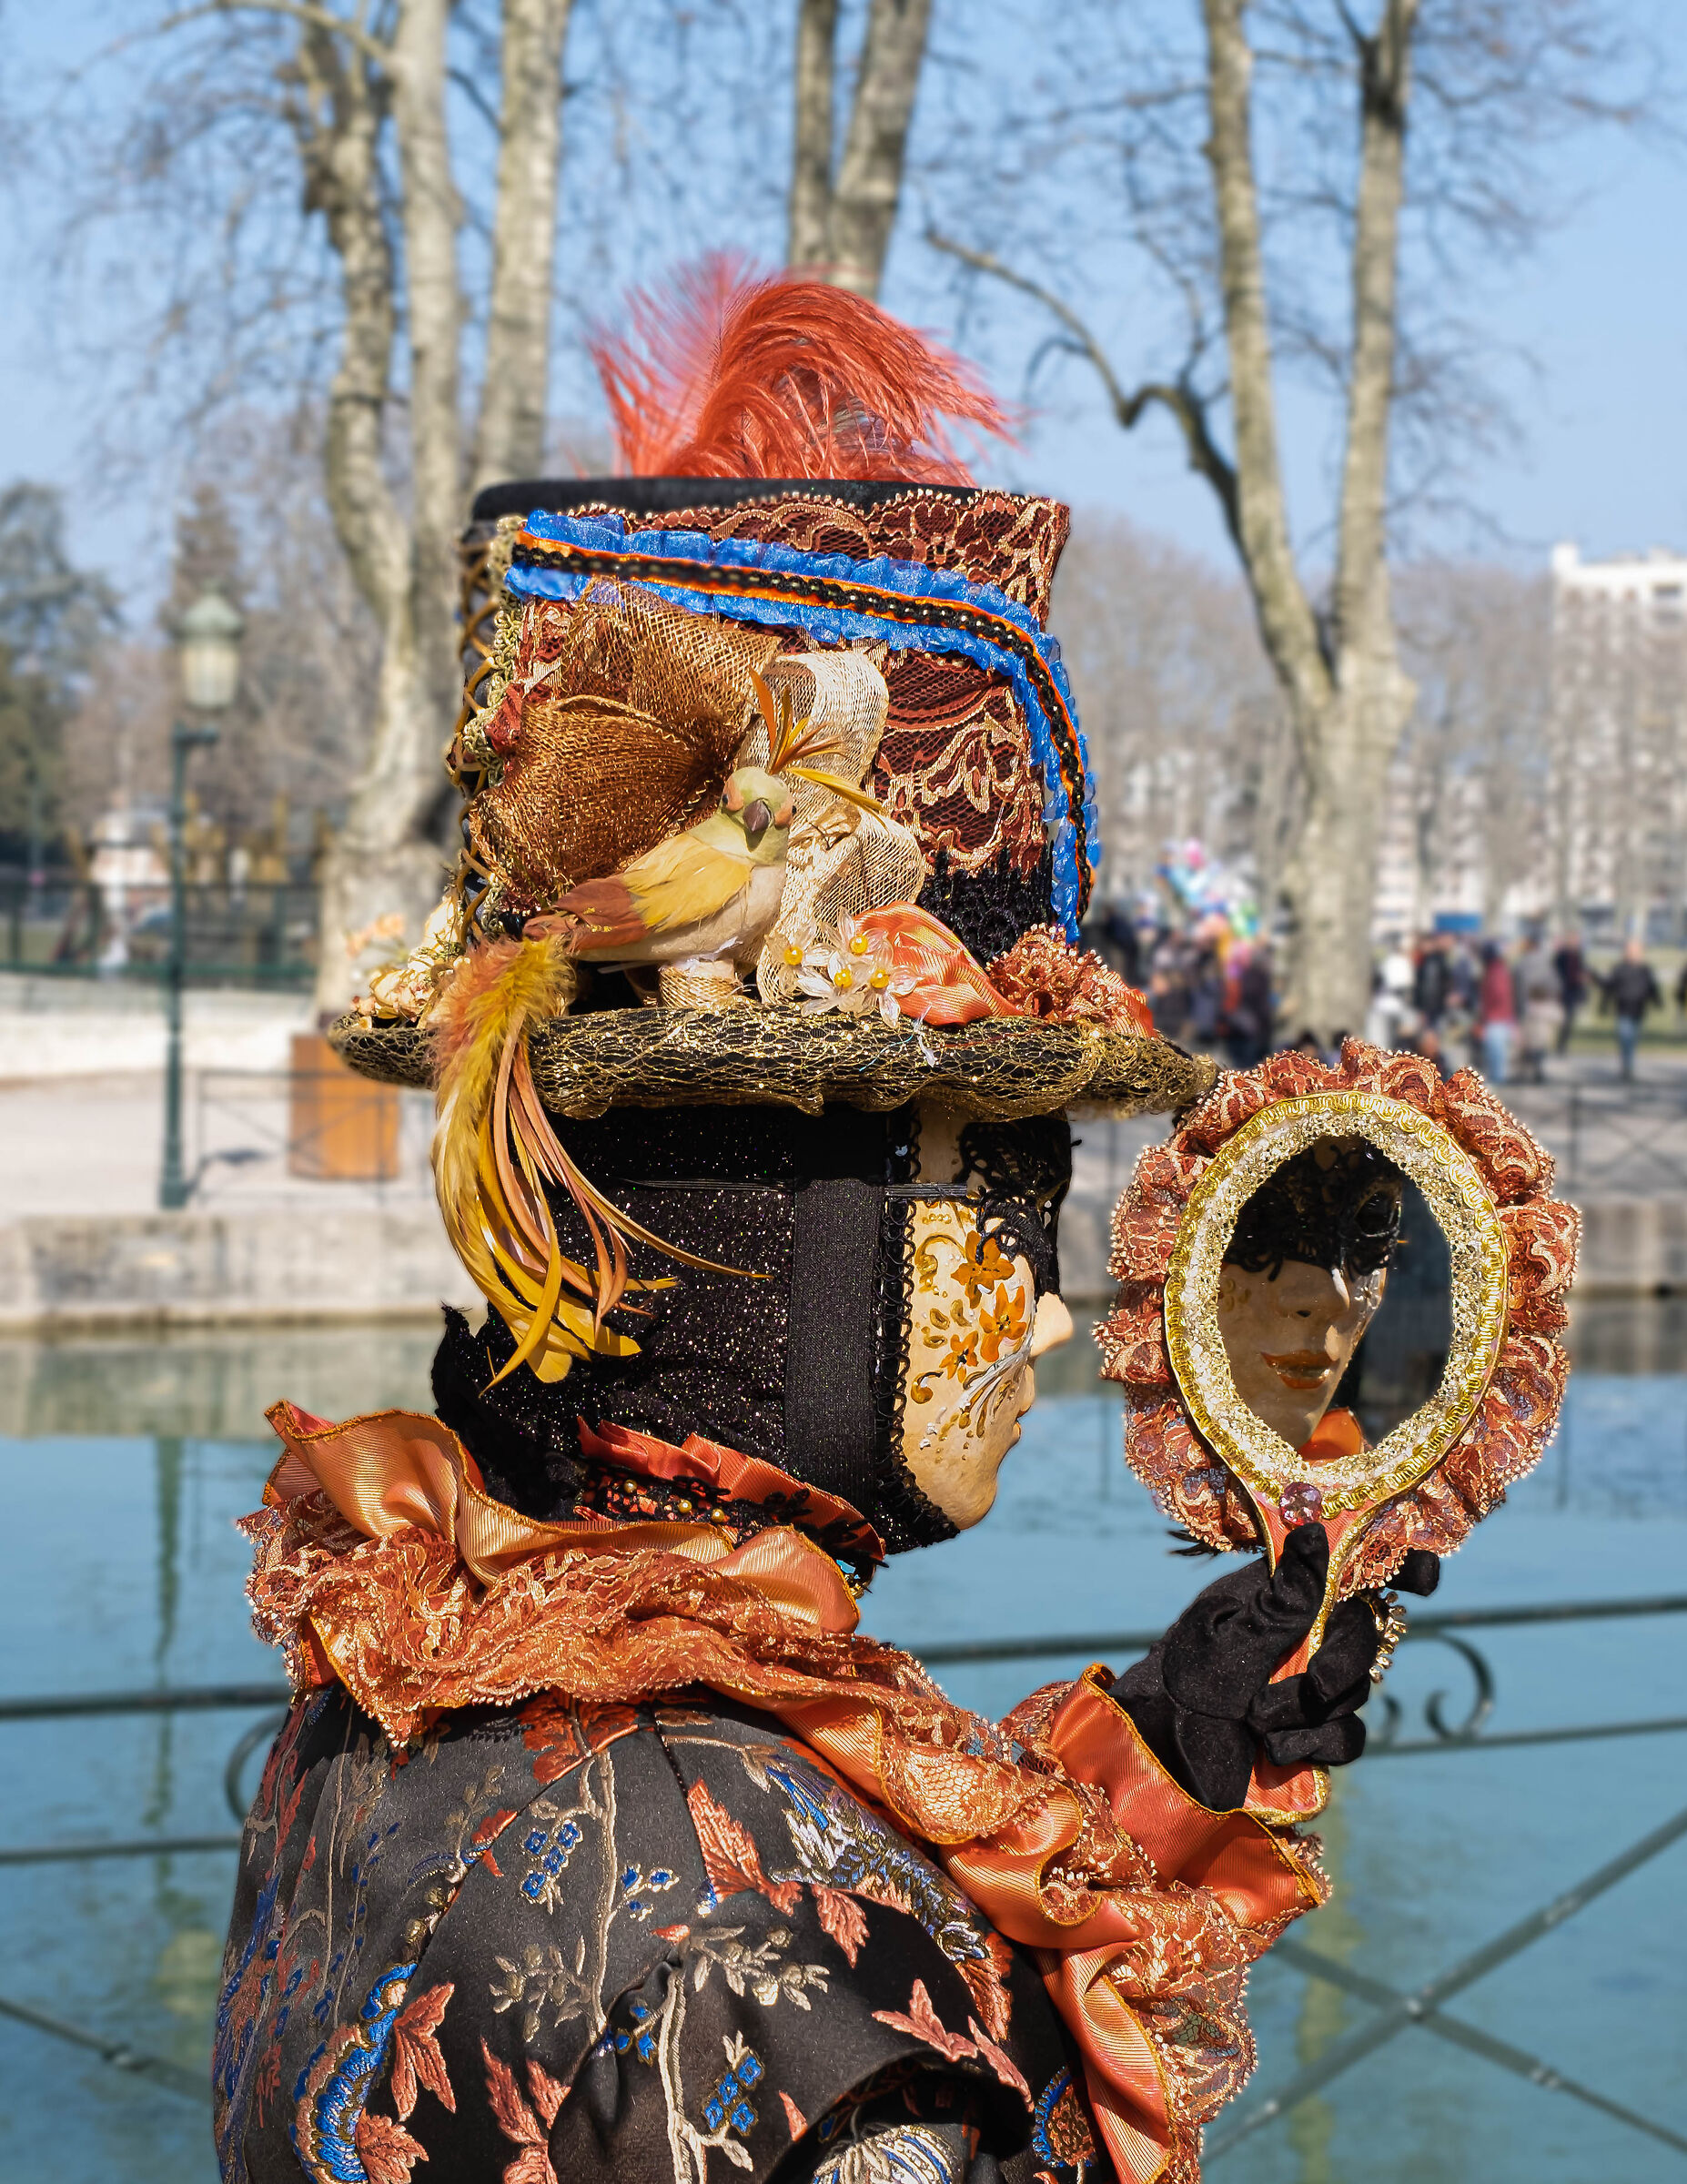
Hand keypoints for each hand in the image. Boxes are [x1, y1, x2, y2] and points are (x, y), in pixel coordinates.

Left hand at [1114, 1528, 1439, 1809]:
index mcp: (1277, 1595)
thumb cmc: (1181, 1685)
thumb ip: (1284, 1599)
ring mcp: (1307, 1684)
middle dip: (1343, 1662)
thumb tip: (1317, 1530)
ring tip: (1256, 1719)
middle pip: (1364, 1633)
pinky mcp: (1312, 1734)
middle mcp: (1300, 1633)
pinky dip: (1320, 1744)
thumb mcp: (1230, 1639)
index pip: (1343, 1567)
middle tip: (1314, 1686)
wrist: (1159, 1759)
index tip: (1423, 1579)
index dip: (1391, 1566)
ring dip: (1312, 1710)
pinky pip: (1349, 1736)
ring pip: (1358, 1688)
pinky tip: (1277, 1749)